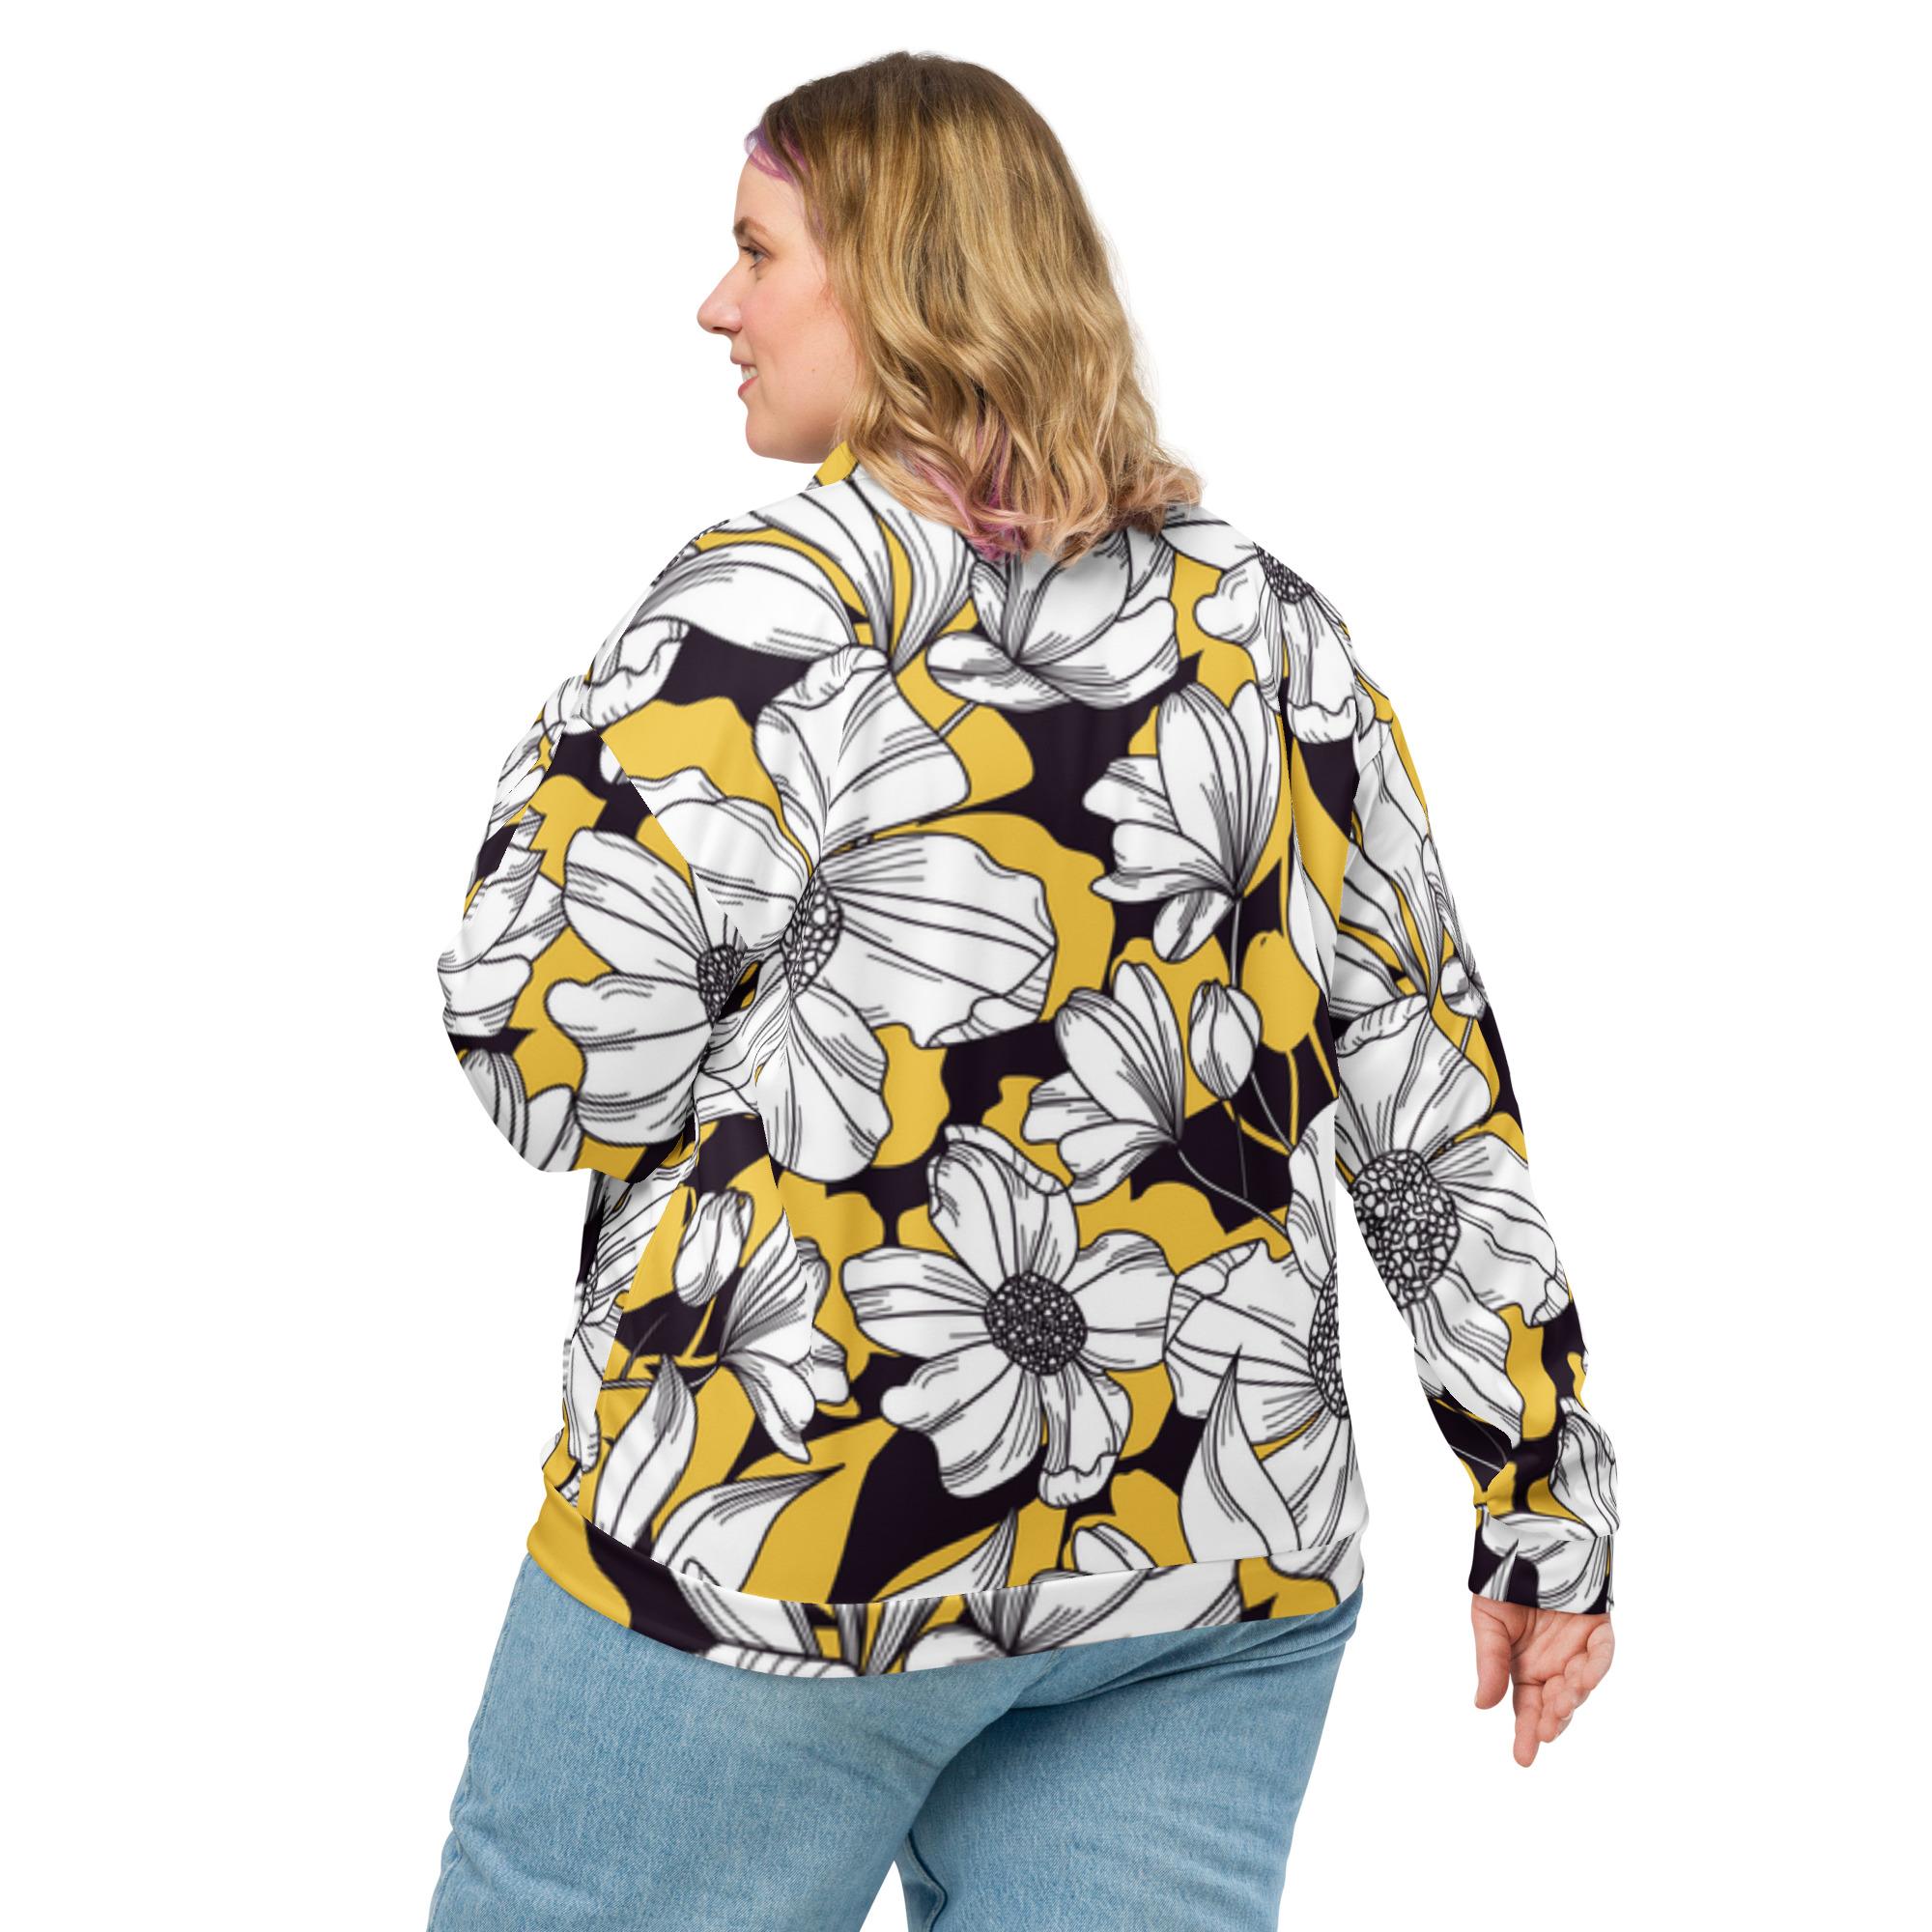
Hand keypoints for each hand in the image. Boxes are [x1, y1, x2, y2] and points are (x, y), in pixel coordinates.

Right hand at [1471, 1597, 1614, 1765]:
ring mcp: (1578, 1650)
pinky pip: (1602, 1653)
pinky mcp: (1598, 1629)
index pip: (1528, 1709)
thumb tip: (1482, 1706)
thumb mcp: (1488, 1624)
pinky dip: (1596, 1666)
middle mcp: (1555, 1666)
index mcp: (1526, 1669)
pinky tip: (1583, 1676)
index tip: (1523, 1758)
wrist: (1525, 1544)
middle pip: (1557, 1704)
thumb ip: (1491, 1663)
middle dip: (1553, 1720)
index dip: (1527, 1733)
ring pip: (1580, 1683)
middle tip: (1546, 1730)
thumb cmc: (1503, 1584)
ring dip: (1572, 1696)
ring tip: (1561, 1704)